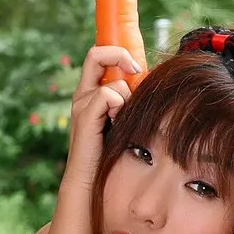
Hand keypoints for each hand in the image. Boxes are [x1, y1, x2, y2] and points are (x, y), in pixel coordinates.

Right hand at [60, 45, 141, 192]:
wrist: (90, 180)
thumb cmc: (110, 154)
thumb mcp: (123, 121)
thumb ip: (130, 102)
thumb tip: (152, 84)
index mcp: (91, 92)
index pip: (99, 56)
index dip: (119, 52)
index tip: (137, 68)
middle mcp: (83, 94)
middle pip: (96, 53)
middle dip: (119, 55)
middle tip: (136, 70)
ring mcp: (81, 105)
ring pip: (111, 81)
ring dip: (126, 96)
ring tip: (123, 118)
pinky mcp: (85, 116)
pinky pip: (107, 95)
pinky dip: (119, 105)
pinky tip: (118, 122)